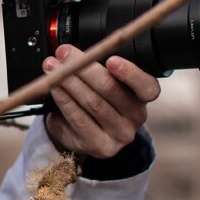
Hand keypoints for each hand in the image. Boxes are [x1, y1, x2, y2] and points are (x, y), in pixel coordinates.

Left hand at [43, 48, 160, 157]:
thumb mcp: (105, 81)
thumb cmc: (99, 99)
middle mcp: (136, 117)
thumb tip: (69, 53)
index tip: (111, 60)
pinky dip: (64, 99)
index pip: (146, 86)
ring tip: (52, 68)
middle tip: (64, 53)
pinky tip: (54, 88)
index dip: (130, 73)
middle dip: (83, 67)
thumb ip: (96, 67)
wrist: (88, 132)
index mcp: (143, 96)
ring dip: (69, 81)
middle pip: (110, 89)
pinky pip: (79, 119)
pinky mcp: (100, 146)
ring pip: (92, 103)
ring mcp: (119, 134)